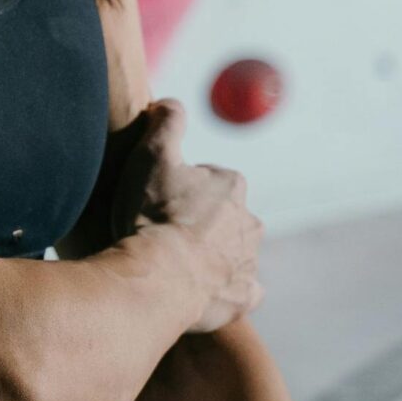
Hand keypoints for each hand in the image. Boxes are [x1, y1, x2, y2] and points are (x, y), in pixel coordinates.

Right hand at [118, 99, 262, 332]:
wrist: (158, 277)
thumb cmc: (152, 214)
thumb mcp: (152, 154)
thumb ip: (166, 121)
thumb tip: (170, 102)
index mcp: (231, 185)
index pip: (207, 180)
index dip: (178, 188)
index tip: (156, 201)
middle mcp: (250, 222)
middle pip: (222, 217)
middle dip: (199, 223)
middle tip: (162, 233)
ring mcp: (249, 262)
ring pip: (231, 253)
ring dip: (209, 256)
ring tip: (174, 265)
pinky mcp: (244, 297)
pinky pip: (242, 292)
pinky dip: (226, 291)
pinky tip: (202, 292)